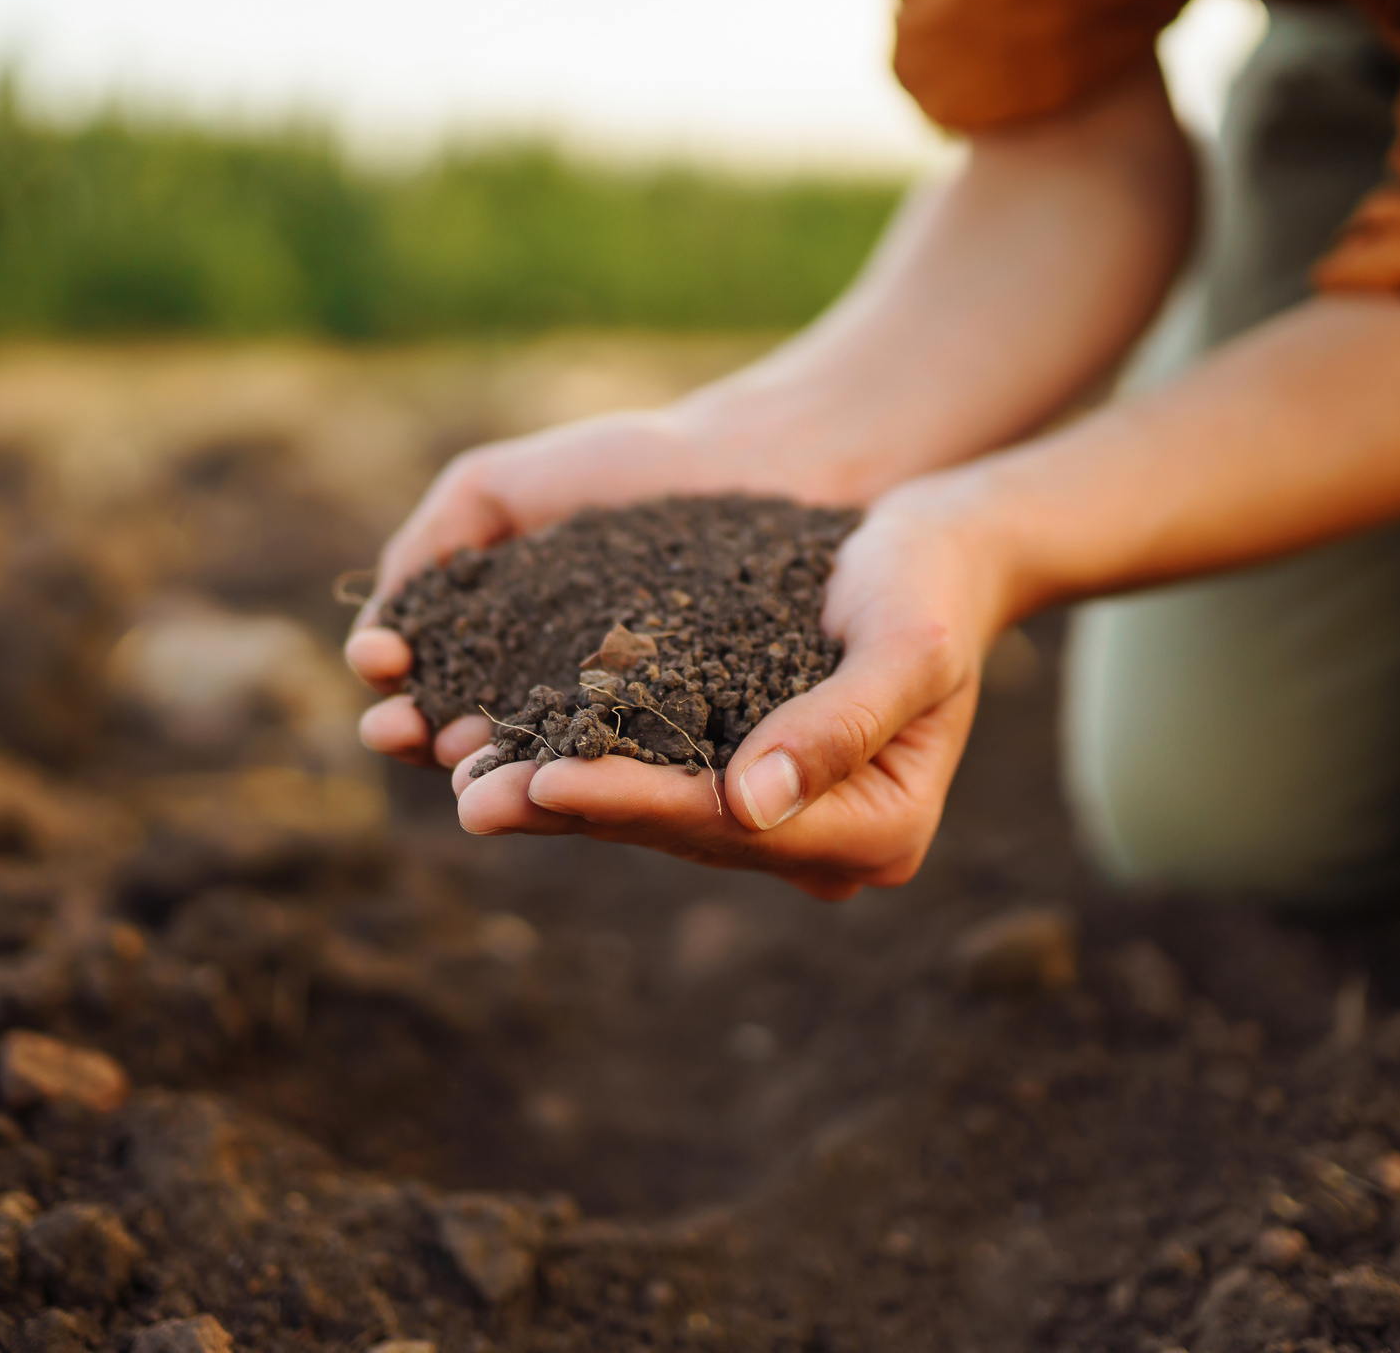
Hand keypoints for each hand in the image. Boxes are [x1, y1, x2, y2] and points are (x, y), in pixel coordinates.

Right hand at [344, 407, 805, 765]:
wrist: (741, 463)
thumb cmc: (618, 468)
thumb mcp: (496, 487)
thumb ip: (432, 542)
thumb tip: (378, 627)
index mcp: (493, 641)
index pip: (423, 674)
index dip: (392, 676)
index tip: (378, 661)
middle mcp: (541, 693)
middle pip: (460, 728)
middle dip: (418, 732)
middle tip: (396, 729)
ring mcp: (606, 721)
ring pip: (530, 758)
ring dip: (484, 766)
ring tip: (457, 760)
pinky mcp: (673, 738)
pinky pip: (620, 760)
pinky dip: (578, 770)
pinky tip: (548, 765)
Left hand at [447, 474, 1010, 899]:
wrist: (936, 554)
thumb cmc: (931, 584)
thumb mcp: (906, 643)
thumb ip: (839, 723)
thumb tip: (749, 805)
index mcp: (878, 831)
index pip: (730, 825)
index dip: (633, 802)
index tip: (545, 779)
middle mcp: (824, 845)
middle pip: (679, 833)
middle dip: (571, 810)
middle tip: (469, 797)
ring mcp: (780, 821)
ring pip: (652, 816)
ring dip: (556, 797)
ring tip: (463, 779)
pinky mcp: (741, 781)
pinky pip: (650, 779)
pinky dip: (580, 762)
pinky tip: (502, 747)